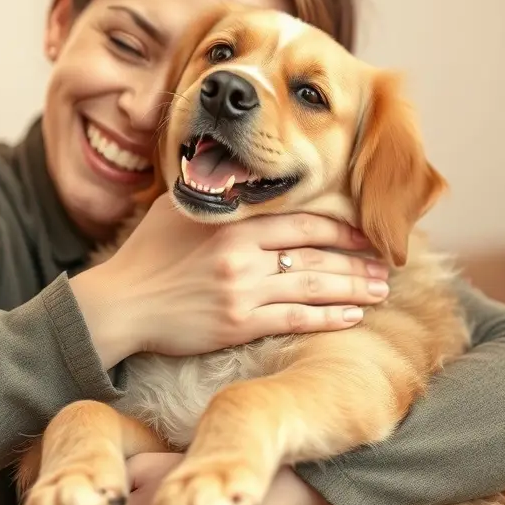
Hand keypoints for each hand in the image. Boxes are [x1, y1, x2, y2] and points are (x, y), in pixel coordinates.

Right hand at [71, 194, 390, 364]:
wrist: (120, 304)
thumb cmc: (147, 255)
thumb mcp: (180, 211)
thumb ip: (220, 199)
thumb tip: (246, 179)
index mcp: (233, 223)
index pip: (302, 222)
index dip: (340, 228)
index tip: (364, 233)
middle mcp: (243, 255)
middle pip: (316, 255)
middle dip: (357, 261)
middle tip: (385, 265)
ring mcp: (243, 292)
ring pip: (313, 288)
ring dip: (352, 289)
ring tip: (379, 291)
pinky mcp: (238, 325)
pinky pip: (295, 320)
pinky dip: (327, 319)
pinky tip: (352, 319)